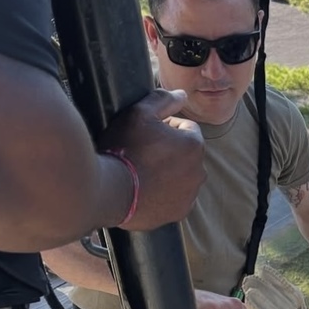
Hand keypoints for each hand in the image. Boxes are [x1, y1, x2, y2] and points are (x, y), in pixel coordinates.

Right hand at [99, 89, 204, 230]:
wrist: (110, 191)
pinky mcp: (179, 212)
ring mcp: (190, 194)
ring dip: (169, 172)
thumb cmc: (124, 148)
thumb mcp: (139, 114)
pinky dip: (166, 193)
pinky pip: (177, 198)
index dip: (166, 126)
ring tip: (143, 172)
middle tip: (142, 152)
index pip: (186, 128)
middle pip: (186, 153)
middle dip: (170, 150)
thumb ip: (163, 100)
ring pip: (183, 176)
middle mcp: (199, 171)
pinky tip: (147, 190)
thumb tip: (182, 95)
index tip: (147, 133)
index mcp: (194, 144)